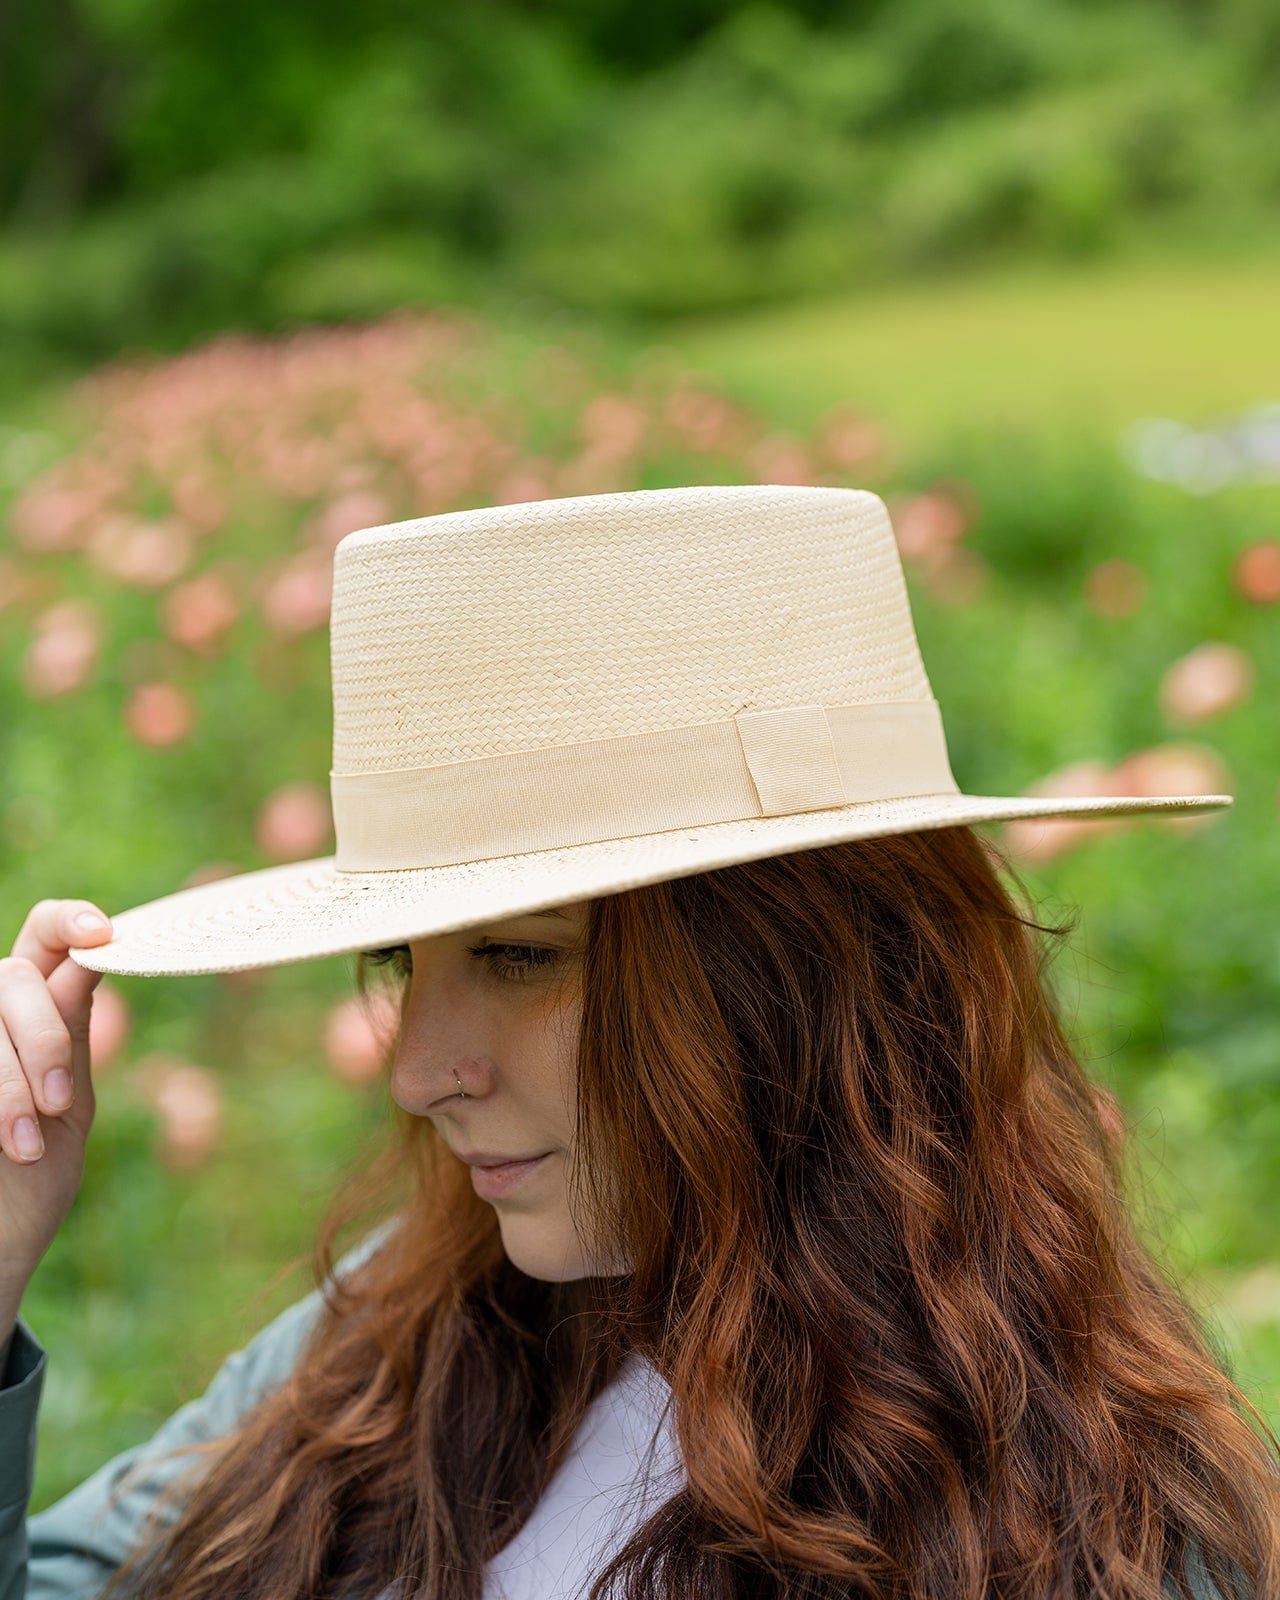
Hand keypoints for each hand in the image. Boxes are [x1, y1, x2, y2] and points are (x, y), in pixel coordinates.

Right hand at [0, 900, 112, 1295]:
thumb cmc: (28, 1190)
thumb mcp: (67, 1109)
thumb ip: (69, 1036)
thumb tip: (95, 956)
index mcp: (32, 1015)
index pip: (45, 939)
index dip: (69, 920)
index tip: (104, 933)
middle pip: (14, 977)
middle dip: (41, 1039)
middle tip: (57, 1105)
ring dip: (9, 1081)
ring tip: (25, 1144)